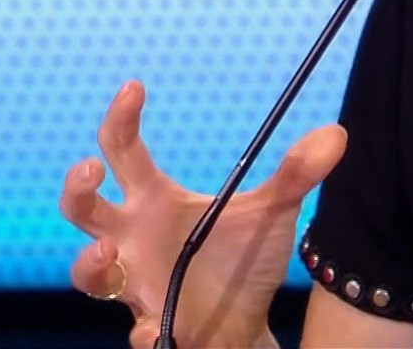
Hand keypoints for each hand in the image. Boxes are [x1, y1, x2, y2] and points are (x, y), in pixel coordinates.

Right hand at [60, 80, 347, 348]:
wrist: (247, 322)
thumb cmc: (244, 259)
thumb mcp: (273, 214)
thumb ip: (297, 175)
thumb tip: (337, 133)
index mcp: (154, 200)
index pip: (122, 151)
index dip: (121, 119)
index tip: (133, 89)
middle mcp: (132, 236)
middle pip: (81, 207)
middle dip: (75, 188)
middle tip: (89, 168)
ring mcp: (133, 281)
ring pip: (87, 273)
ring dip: (90, 263)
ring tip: (109, 252)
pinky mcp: (148, 322)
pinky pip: (135, 331)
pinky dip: (142, 333)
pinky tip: (155, 331)